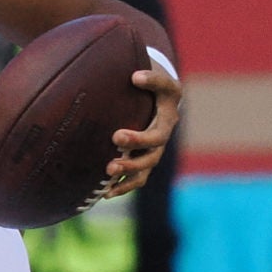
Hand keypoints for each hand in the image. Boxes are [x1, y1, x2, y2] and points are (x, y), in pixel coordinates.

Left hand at [103, 52, 181, 196]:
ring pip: (144, 170)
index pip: (157, 133)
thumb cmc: (157, 89)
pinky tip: (105, 193)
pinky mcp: (142, 163)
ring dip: (127, 174)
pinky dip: (122, 187)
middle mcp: (162, 140)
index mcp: (167, 120)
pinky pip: (136, 180)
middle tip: (113, 152)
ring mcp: (152, 153)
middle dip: (132, 156)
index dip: (139, 138)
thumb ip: (152, 78)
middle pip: (152, 153)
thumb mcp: (161, 81)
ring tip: (108, 173)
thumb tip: (135, 77)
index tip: (117, 137)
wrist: (161, 103)